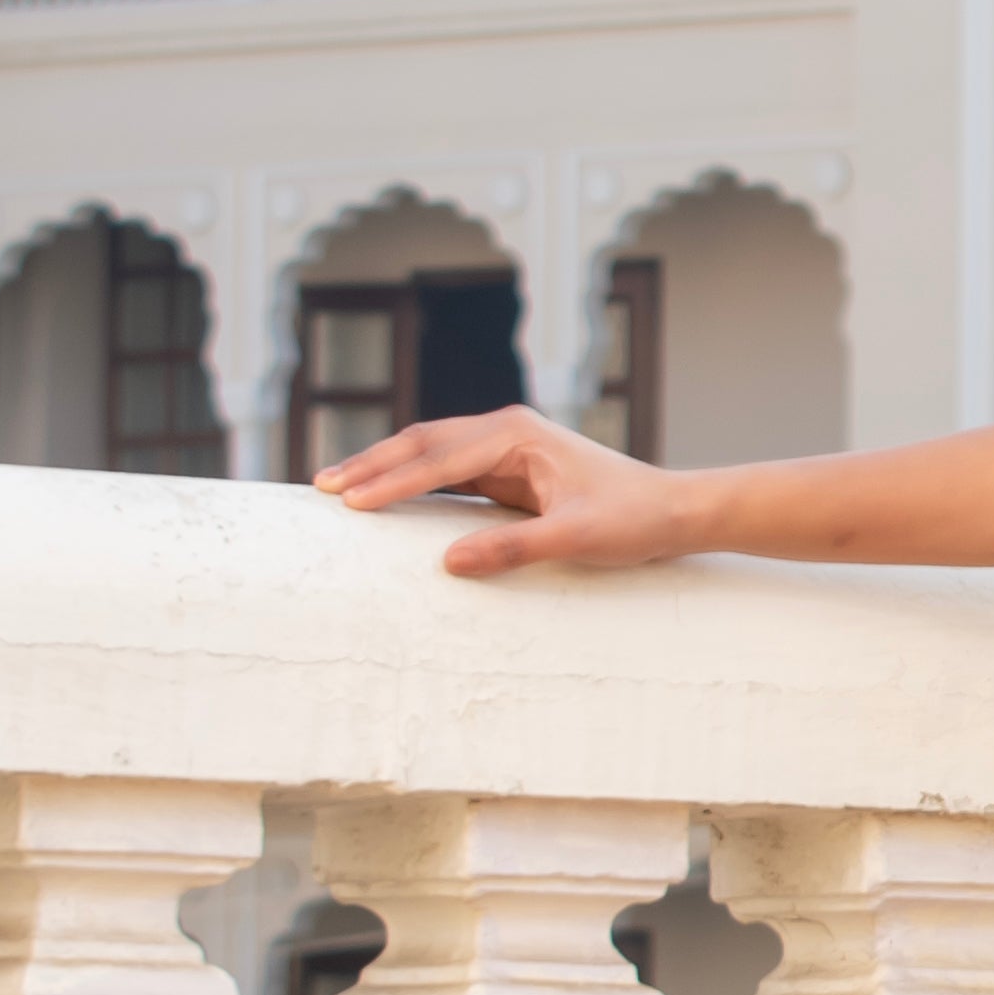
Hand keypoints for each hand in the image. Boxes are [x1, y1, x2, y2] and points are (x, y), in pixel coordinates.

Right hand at [312, 405, 701, 578]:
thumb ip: (513, 550)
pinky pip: (448, 473)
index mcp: (517, 435)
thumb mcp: (575, 540)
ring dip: (386, 470)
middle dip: (372, 465)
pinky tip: (384, 497)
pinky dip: (413, 482)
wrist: (673, 510)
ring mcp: (506, 447)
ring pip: (431, 453)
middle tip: (321, 487)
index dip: (391, 480)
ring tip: (338, 488)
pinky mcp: (509, 470)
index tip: (350, 501)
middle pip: (423, 443)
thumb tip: (449, 563)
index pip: (438, 456)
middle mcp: (506, 431)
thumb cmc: (632, 519)